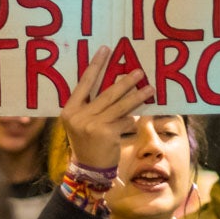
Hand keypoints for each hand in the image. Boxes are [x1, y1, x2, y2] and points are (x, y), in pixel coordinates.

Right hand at [60, 47, 153, 170]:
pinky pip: (125, 121)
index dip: (96, 65)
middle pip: (107, 93)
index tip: (106, 49)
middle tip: (139, 71)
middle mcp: (79, 116)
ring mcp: (93, 125)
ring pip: (120, 106)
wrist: (88, 169)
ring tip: (149, 89)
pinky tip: (136, 118)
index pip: (84, 83)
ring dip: (137, 97)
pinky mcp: (107, 133)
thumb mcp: (82, 122)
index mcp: (70, 110)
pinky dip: (132, 120)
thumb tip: (116, 84)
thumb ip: (91, 105)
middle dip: (125, 82)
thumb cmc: (87, 142)